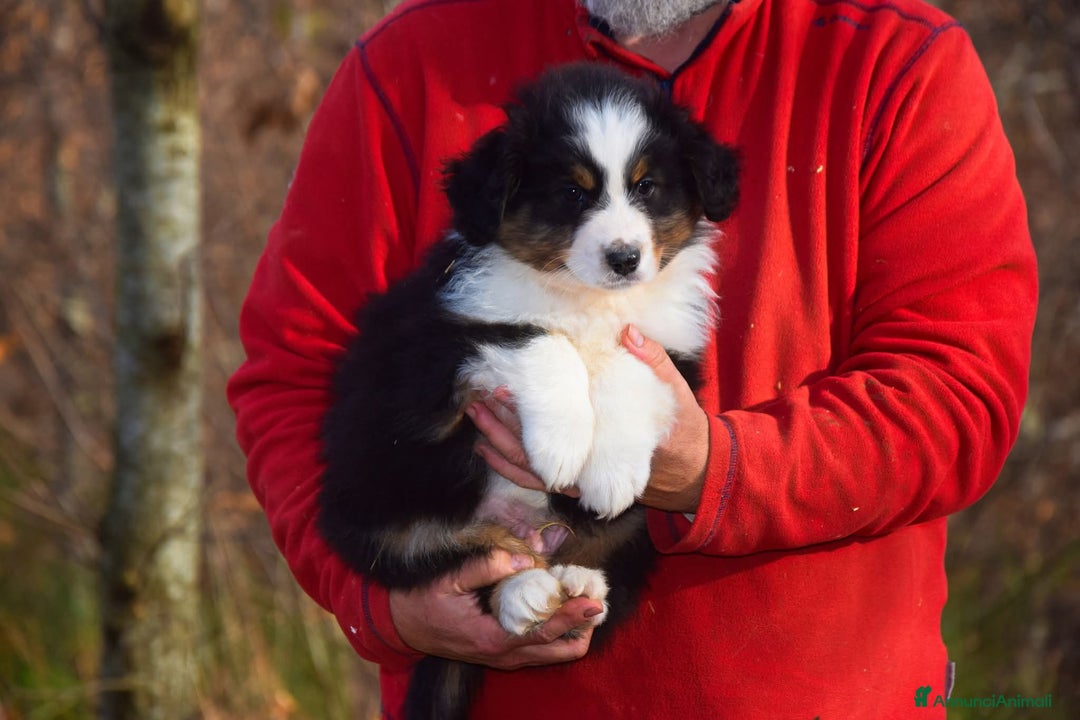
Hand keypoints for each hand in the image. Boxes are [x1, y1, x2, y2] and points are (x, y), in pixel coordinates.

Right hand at [389, 550, 601, 669]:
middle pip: (559, 650)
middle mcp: (504, 654)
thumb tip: (522, 559)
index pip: (543, 631)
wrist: (402, 628)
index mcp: (493, 638)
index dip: (571, 617)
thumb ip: (485, 567)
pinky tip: (563, 610)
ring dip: (573, 632)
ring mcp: (504, 657)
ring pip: (553, 654)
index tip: (593, 602)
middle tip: (595, 601)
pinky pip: (540, 649)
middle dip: (582, 629)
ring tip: (584, 604)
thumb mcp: (449, 580)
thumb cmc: (423, 602)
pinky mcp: (503, 654)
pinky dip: (558, 634)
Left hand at [468, 325, 708, 514]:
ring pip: (530, 469)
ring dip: (499, 442)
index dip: (530, 413)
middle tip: (480, 395)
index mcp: (613, 443)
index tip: (507, 388)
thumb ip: (654, 361)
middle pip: (535, 452)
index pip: (563, 430)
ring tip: (475, 413)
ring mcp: (580, 483)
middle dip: (505, 423)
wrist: (693, 474)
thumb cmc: (684, 430)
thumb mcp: (677, 392)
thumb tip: (629, 332)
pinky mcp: (574, 487)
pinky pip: (534, 480)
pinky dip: (508, 465)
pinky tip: (485, 446)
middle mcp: (590, 470)